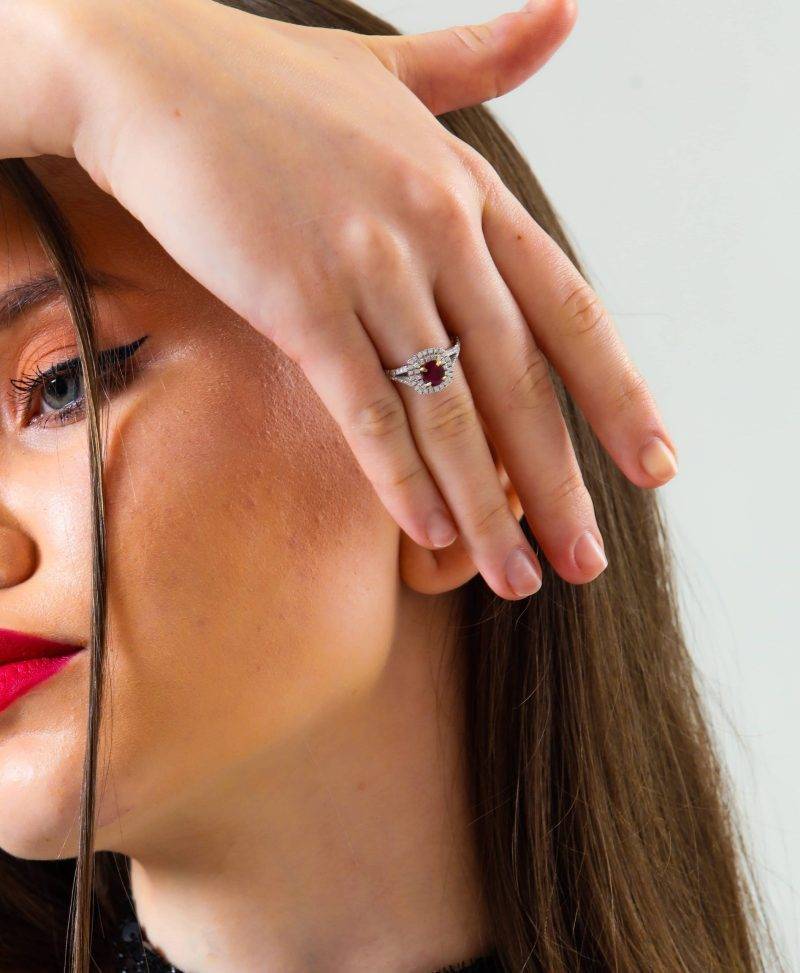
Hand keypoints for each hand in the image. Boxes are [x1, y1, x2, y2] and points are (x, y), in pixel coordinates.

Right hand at [3, 0, 677, 600]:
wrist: (151, 69)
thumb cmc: (269, 83)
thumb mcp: (394, 70)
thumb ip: (484, 59)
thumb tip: (566, 14)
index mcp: (469, 188)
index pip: (570, 312)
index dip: (617, 398)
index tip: (653, 468)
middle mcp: (438, 228)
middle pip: (521, 382)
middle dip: (559, 483)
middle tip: (587, 562)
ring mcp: (371, 262)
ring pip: (449, 412)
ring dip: (486, 507)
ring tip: (517, 577)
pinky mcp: (298, 297)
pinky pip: (365, 407)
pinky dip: (401, 478)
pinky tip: (429, 536)